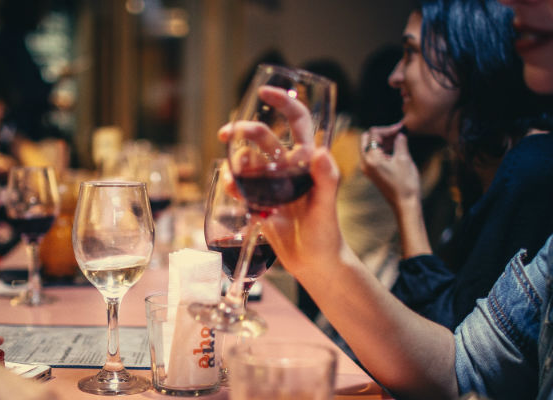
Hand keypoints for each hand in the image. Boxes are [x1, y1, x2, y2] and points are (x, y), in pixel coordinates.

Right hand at [217, 87, 347, 275]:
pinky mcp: (259, 200)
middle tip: (225, 133)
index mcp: (308, 161)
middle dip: (244, 130)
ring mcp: (272, 183)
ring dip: (236, 161)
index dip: (283, 102)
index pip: (297, 121)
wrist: (314, 263)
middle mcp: (288, 166)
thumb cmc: (326, 233)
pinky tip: (233, 191)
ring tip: (233, 178)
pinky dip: (232, 183)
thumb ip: (326, 179)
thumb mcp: (327, 206)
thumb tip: (320, 152)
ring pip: (248, 160)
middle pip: (263, 137)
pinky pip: (240, 184)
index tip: (264, 92)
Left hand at [360, 123, 420, 209]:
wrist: (404, 203)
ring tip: (399, 138)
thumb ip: (400, 143)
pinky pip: (372, 155)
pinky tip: (394, 147)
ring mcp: (367, 168)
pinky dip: (382, 149)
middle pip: (367, 139)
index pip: (373, 134)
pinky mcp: (371, 172)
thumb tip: (400, 134)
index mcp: (371, 158)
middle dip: (382, 134)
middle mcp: (365, 163)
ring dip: (382, 141)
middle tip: (398, 133)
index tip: (400, 128)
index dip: (388, 129)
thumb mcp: (404, 159)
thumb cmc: (406, 183)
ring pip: (369, 146)